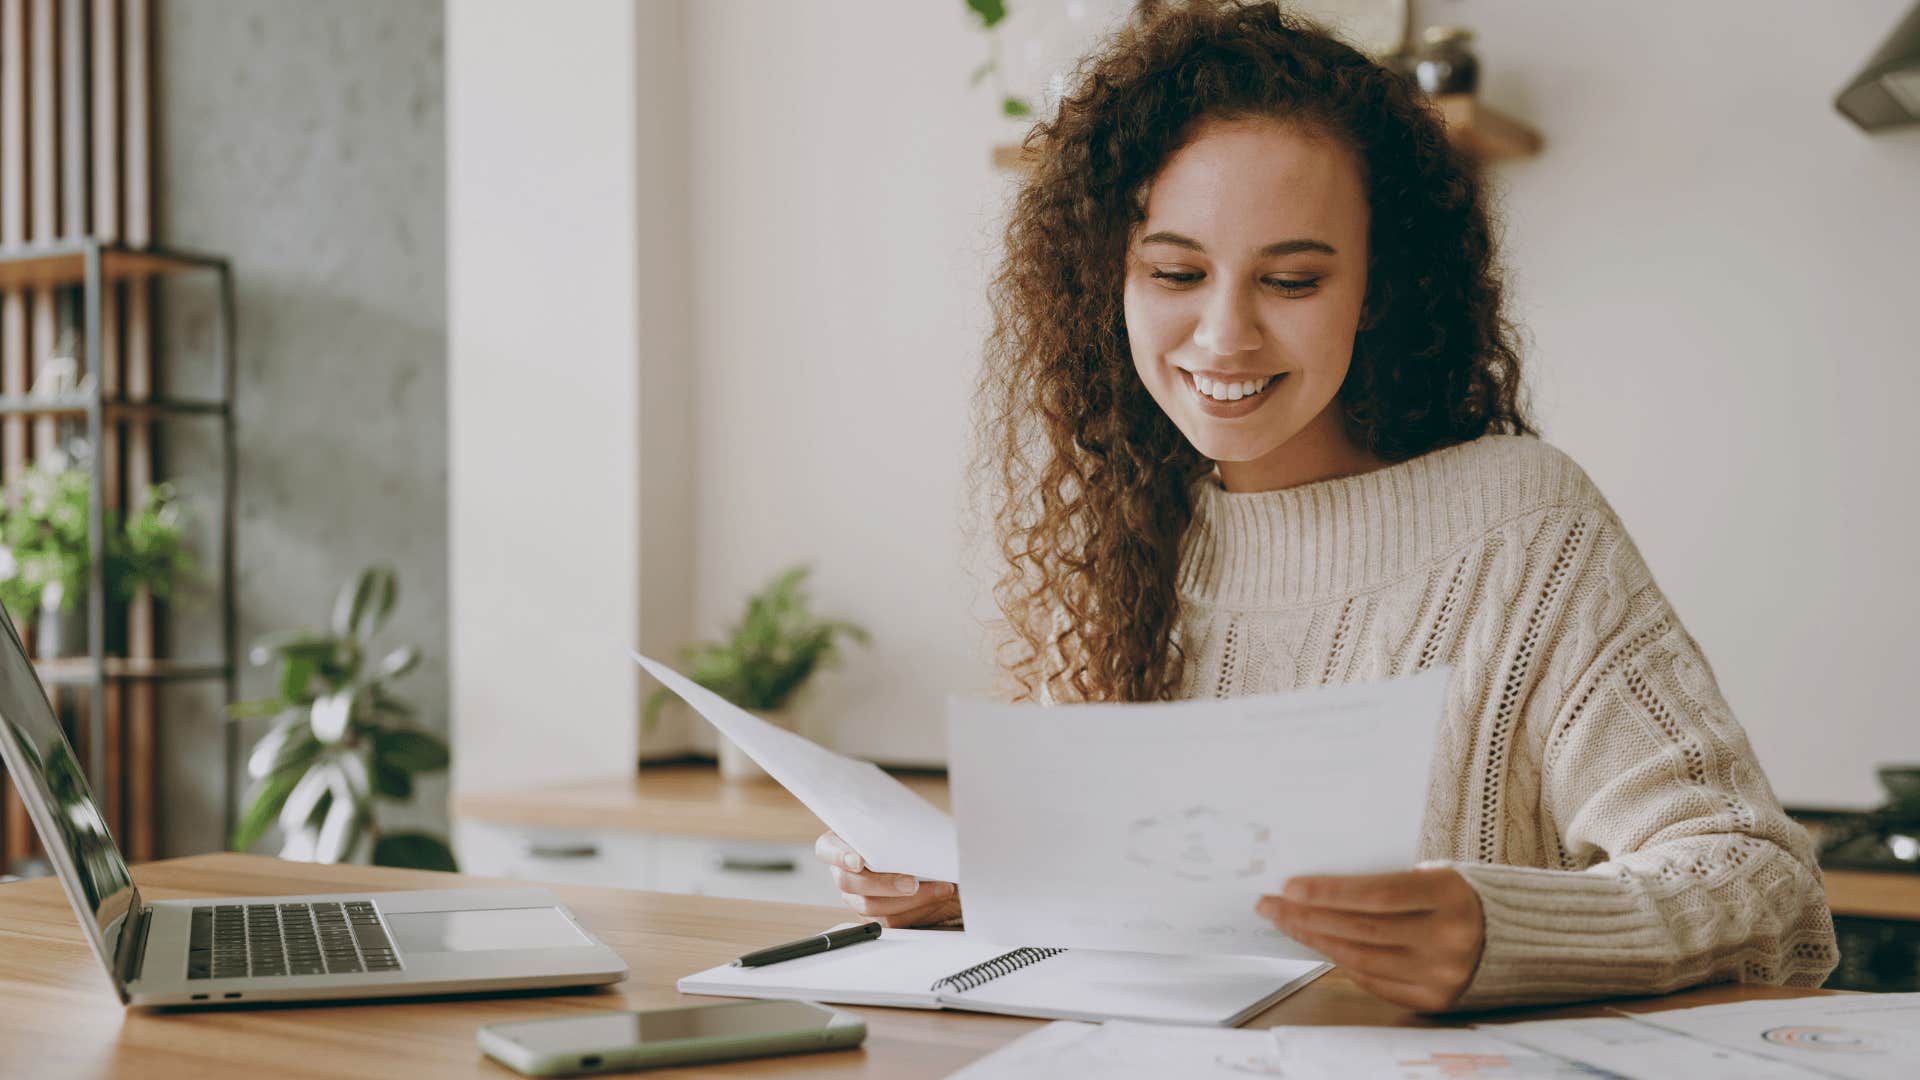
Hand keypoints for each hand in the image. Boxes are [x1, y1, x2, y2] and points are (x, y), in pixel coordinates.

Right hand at [813, 831, 961, 927]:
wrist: (933, 858)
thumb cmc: (912, 836)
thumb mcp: (903, 825)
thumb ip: (896, 827)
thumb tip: (909, 831)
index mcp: (842, 843)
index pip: (827, 849)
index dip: (840, 855)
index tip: (859, 861)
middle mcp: (845, 872)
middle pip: (849, 883)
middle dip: (884, 884)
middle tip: (912, 883)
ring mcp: (858, 897)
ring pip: (871, 906)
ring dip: (909, 900)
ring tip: (938, 888)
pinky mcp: (877, 916)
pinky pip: (892, 920)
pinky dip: (919, 908)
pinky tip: (938, 895)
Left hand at [1255, 866, 1483, 1012]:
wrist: (1518, 936)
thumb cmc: (1461, 895)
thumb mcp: (1435, 875)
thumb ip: (1388, 884)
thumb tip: (1319, 888)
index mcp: (1449, 896)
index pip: (1376, 894)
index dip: (1329, 892)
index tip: (1289, 887)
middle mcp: (1448, 939)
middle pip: (1361, 929)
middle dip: (1307, 917)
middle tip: (1271, 906)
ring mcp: (1442, 974)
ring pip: (1361, 959)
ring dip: (1317, 941)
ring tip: (1288, 924)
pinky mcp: (1436, 999)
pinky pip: (1376, 982)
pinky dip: (1345, 963)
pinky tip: (1323, 946)